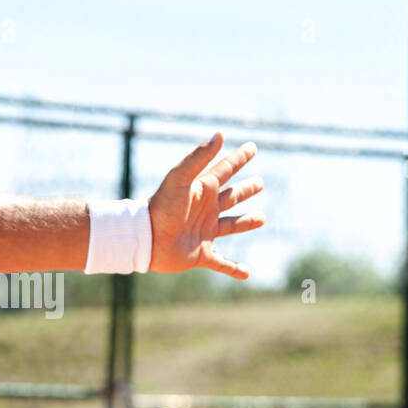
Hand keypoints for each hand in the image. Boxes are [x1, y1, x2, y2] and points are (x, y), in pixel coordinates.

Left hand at [147, 134, 263, 276]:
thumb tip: (220, 134)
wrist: (145, 239)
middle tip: (260, 182)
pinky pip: (222, 263)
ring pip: (231, 226)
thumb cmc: (161, 206)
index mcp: (202, 190)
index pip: (225, 170)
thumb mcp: (180, 178)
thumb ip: (199, 158)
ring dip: (245, 222)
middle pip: (231, 197)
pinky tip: (246, 273)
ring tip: (261, 218)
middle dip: (245, 190)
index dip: (239, 158)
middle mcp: (206, 210)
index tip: (252, 147)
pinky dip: (234, 268)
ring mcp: (205, 232)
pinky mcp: (202, 254)